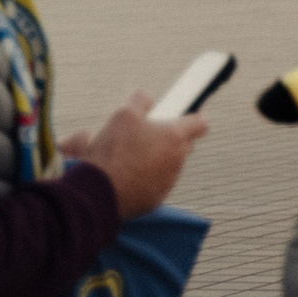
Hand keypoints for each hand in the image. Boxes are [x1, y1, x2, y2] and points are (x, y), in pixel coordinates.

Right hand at [62, 92, 208, 220]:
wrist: (98, 192)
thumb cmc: (112, 152)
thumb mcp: (123, 115)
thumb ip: (140, 101)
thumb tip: (145, 98)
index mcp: (174, 137)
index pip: (200, 124)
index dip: (194, 118)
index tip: (189, 116)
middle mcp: (177, 160)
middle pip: (183, 145)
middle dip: (169, 139)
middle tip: (147, 136)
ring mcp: (168, 181)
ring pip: (167, 165)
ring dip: (153, 159)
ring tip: (126, 157)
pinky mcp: (156, 198)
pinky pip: (155, 184)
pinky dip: (144, 178)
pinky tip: (123, 175)